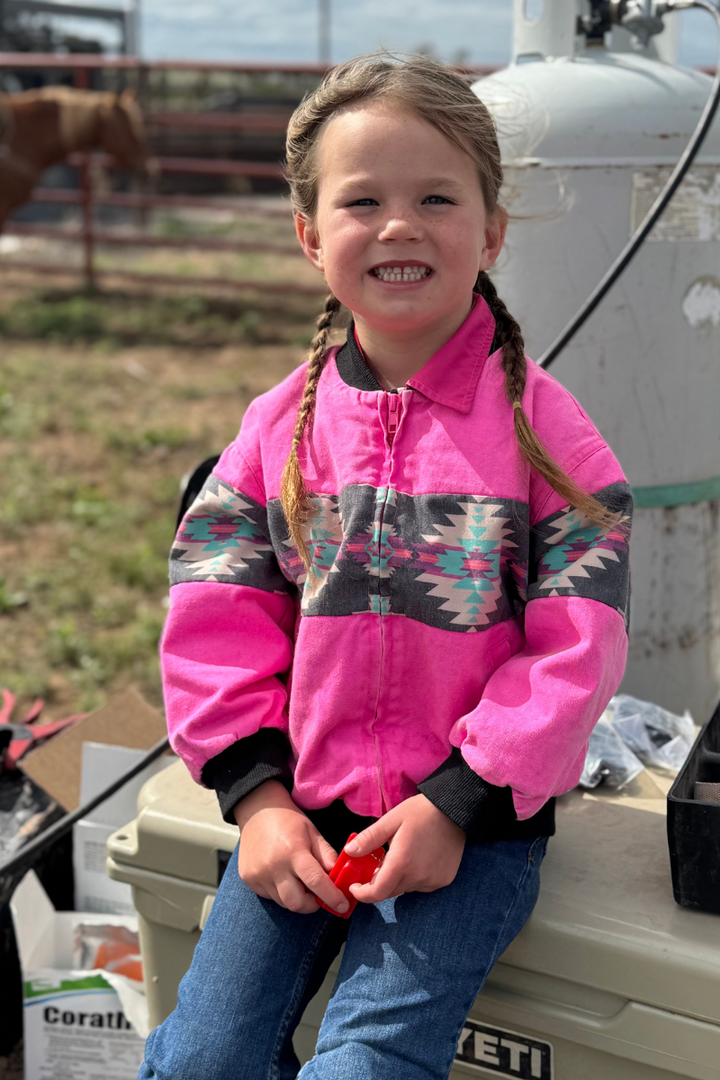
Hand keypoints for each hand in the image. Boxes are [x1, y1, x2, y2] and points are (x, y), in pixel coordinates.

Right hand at [233, 780, 348, 914]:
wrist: (257, 810)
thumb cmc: (289, 820)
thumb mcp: (313, 832)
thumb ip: (327, 856)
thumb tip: (340, 878)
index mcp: (294, 852)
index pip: (316, 882)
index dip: (332, 897)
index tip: (342, 906)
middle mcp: (274, 867)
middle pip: (296, 903)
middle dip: (311, 905)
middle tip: (318, 895)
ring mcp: (258, 875)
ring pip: (282, 902)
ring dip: (296, 898)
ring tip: (299, 881)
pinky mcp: (248, 879)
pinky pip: (269, 896)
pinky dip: (281, 892)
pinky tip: (282, 876)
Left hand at [344, 794, 465, 903]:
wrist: (455, 810)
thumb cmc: (420, 812)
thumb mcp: (391, 820)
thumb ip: (369, 838)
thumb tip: (349, 852)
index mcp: (402, 862)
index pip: (377, 893)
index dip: (363, 894)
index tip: (355, 887)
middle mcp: (418, 877)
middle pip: (390, 891)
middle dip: (379, 882)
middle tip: (377, 863)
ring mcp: (433, 881)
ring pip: (406, 888)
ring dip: (397, 879)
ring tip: (401, 856)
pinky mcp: (444, 880)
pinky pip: (422, 885)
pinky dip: (414, 877)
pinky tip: (418, 859)